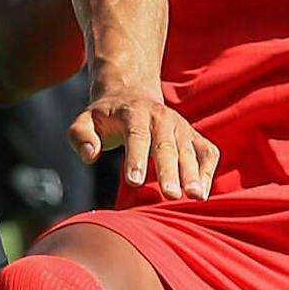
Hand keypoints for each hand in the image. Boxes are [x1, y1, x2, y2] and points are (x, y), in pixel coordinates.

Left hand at [69, 89, 218, 200]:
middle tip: (171, 195)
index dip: (136, 158)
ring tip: (195, 197)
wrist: (132, 93)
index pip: (136, 135)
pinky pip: (207, 152)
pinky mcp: (193, 137)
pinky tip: (202, 193)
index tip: (134, 182)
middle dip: (169, 171)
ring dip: (193, 174)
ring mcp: (180, 127)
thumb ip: (81, 136)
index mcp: (133, 113)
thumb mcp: (84, 121)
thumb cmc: (106, 117)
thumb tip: (90, 156)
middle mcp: (161, 117)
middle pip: (166, 146)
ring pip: (189, 151)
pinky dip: (208, 171)